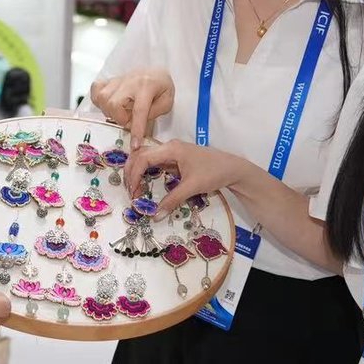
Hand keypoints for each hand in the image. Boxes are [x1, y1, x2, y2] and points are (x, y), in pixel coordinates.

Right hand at [89, 69, 173, 148]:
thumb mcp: (166, 102)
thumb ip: (152, 114)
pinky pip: (96, 89)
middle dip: (121, 118)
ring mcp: (117, 79)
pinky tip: (108, 104)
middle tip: (129, 119)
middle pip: (114, 104)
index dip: (136, 130)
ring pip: (103, 98)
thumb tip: (133, 125)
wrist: (156, 72)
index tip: (134, 146)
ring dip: (110, 111)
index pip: (139, 111)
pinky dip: (99, 100)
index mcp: (147, 86)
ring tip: (121, 112)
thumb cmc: (162, 88)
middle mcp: (130, 81)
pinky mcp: (109, 80)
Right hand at [125, 139, 250, 215]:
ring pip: (145, 159)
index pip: (143, 159)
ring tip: (135, 190)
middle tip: (131, 193)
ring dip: (137, 173)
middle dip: (131, 173)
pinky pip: (154, 164)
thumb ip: (172, 200)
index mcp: (171, 148)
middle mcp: (168, 147)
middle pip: (140, 156)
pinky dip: (146, 174)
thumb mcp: (192, 187)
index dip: (134, 176)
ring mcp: (171, 152)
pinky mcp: (174, 159)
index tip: (133, 193)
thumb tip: (156, 216)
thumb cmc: (213, 172)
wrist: (232, 169)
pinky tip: (144, 186)